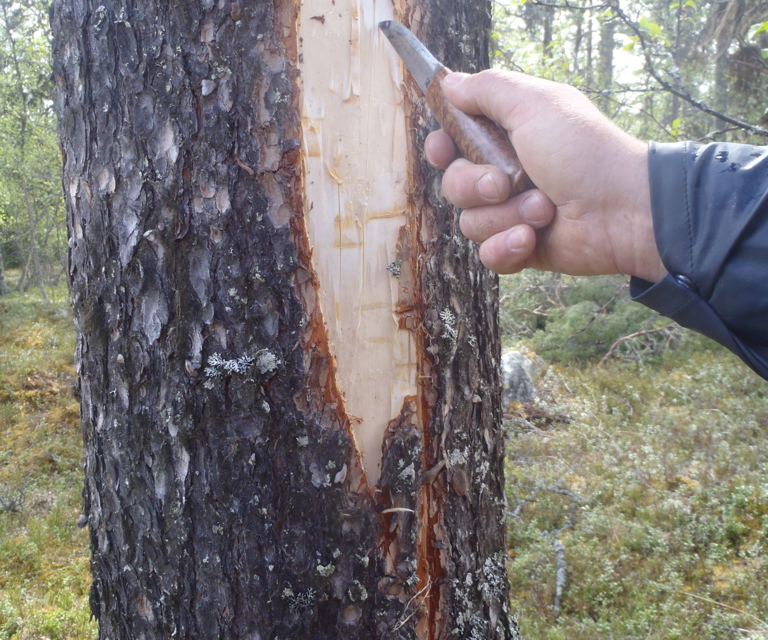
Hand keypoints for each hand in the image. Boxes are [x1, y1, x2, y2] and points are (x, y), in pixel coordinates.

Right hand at [425, 70, 665, 281]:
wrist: (622, 209)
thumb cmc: (583, 151)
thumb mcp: (535, 104)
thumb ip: (488, 89)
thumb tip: (448, 82)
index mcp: (505, 138)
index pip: (452, 143)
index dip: (441, 147)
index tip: (444, 149)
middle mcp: (503, 175)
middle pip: (453, 185)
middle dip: (474, 186)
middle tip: (505, 183)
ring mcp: (510, 213)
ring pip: (469, 223)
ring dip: (505, 215)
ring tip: (543, 209)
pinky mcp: (518, 248)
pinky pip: (487, 255)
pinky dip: (506, 247)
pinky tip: (531, 238)